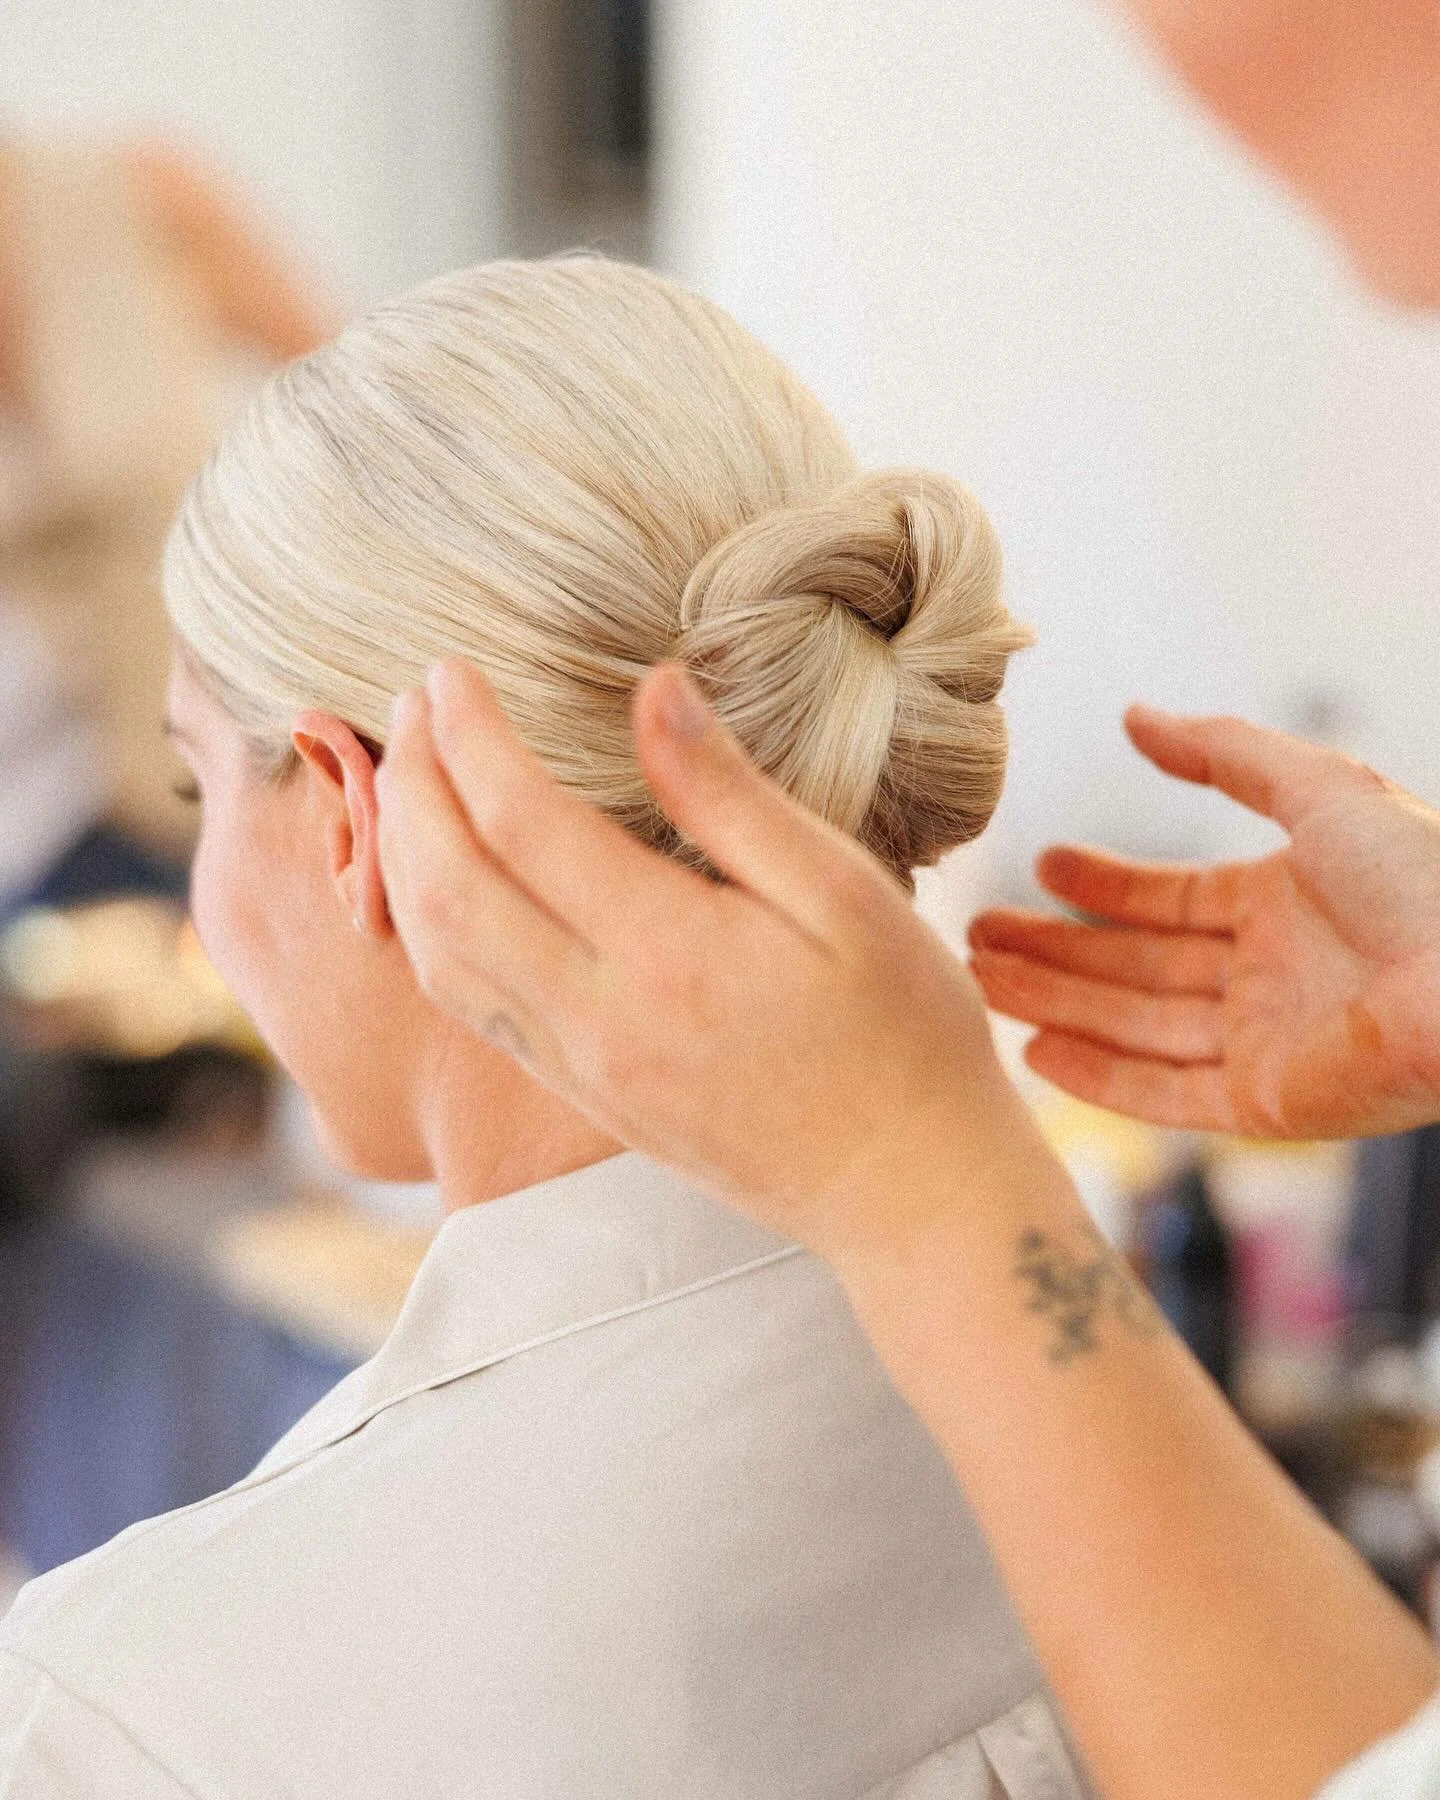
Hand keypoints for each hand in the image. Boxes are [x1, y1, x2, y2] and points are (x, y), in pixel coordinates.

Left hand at [375, 659, 1038, 1260]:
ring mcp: (581, 1065)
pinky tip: (437, 882)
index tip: (451, 669)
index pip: (519, 821)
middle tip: (412, 701)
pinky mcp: (585, 1094)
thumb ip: (731, 795)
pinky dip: (427, 927)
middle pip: (447, 884)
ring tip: (407, 775)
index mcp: (665, 952)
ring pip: (438, 951)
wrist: (905, 1193)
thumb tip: (654, 689)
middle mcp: (597, 1015)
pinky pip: (470, 1004)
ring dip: (401, 854)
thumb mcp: (844, 893)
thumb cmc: (901, 1033)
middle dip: (413, 782)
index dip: (469, 735)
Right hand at [970, 707, 1439, 1137]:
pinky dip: (1097, 1075)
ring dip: (1057, 1003)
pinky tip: (1036, 1050)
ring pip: (1133, 1025)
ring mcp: (1262, 1042)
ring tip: (982, 979)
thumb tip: (1134, 717)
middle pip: (1135, 966)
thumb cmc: (1425, 875)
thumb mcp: (1319, 786)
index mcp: (1282, 904)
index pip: (1169, 902)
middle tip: (979, 934)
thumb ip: (1222, 751)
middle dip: (1056, 950)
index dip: (1104, 886)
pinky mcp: (1265, 1103)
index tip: (1042, 867)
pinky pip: (1163, 1091)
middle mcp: (1265, 976)